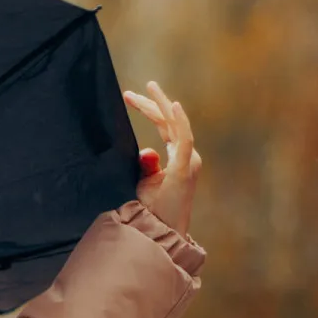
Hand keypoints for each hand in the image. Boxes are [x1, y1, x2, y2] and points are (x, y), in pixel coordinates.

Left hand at [123, 81, 202, 235]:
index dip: (150, 109)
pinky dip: (179, 121)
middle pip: (169, 122)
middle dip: (151, 103)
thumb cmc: (155, 208)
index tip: (130, 97)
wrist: (163, 230)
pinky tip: (172, 105)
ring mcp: (188, 160)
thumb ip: (147, 165)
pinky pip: (184, 139)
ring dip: (162, 105)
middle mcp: (186, 155)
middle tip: (131, 91)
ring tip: (149, 88)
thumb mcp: (146, 183)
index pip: (165, 126)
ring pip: (177, 125)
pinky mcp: (184, 168)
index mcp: (178, 156)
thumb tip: (146, 150)